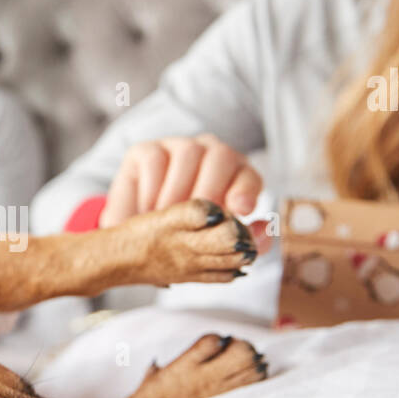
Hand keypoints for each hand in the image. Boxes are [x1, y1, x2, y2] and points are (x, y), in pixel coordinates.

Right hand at [99, 135, 270, 254]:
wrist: (132, 244)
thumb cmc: (178, 241)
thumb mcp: (210, 248)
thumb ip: (241, 242)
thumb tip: (266, 229)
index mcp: (232, 178)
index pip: (248, 175)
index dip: (246, 190)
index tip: (240, 211)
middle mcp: (209, 157)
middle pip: (221, 156)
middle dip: (210, 192)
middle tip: (195, 223)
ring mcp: (176, 149)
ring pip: (189, 153)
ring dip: (178, 193)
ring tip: (166, 220)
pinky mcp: (145, 151)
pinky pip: (155, 159)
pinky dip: (153, 189)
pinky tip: (149, 210)